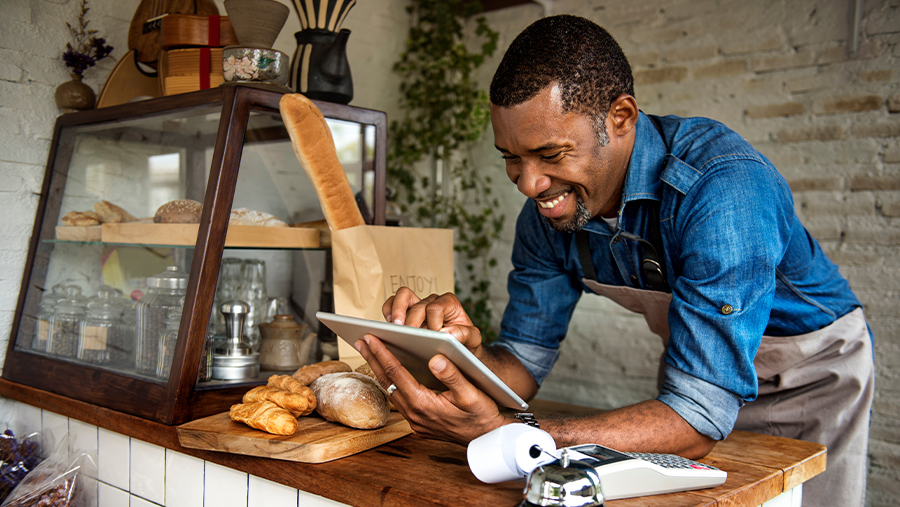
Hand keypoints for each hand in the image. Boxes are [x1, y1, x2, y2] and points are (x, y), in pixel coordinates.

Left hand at [355, 333, 512, 444]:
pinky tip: (390, 372)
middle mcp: (414, 414)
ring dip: (380, 371)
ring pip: (391, 390)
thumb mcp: (471, 393)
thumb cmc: (482, 415)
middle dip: (373, 359)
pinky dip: (391, 382)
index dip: (382, 353)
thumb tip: (435, 358)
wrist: (487, 439)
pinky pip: (399, 399)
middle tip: (361, 340)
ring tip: (370, 352)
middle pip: (387, 381)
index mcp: (423, 404)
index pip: (397, 373)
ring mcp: (415, 420)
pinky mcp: (418, 422)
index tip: (370, 338)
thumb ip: (452, 375)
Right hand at [383, 287, 483, 354]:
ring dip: (396, 311)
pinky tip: (389, 327)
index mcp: (449, 303)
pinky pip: (392, 304)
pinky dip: (388, 311)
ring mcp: (417, 305)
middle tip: (408, 334)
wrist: (459, 348)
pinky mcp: (405, 313)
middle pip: (417, 304)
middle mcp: (432, 301)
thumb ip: (465, 334)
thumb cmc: (465, 342)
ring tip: (395, 328)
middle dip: (412, 320)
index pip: (435, 307)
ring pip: (402, 296)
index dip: (432, 322)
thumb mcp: (473, 339)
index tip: (434, 336)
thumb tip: (446, 333)